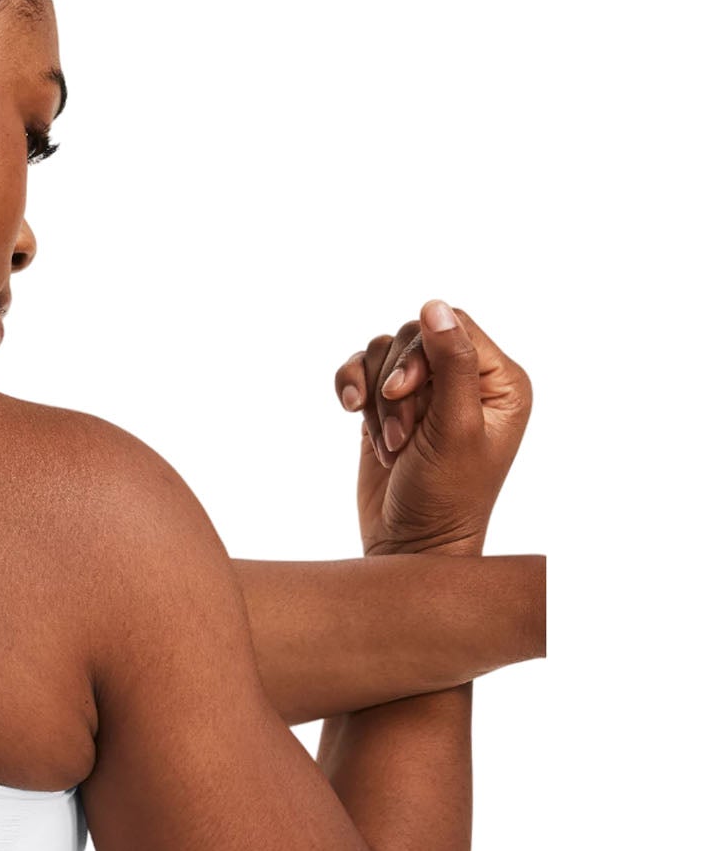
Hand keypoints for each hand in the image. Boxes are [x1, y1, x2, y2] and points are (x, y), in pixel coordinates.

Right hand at [333, 301, 531, 555]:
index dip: (420, 353)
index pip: (452, 328)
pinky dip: (351, 389)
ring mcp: (423, 394)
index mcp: (498, 382)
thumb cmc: (446, 496)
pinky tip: (351, 415)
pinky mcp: (386, 408)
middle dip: (394, 383)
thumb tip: (434, 305)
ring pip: (381, 353)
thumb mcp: (455, 427)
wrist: (411, 544)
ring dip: (373, 397)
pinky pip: (359, 372)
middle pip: (413, 338)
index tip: (401, 393)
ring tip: (388, 444)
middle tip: (399, 433)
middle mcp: (463, 381)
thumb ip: (452, 363)